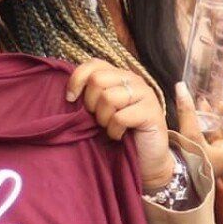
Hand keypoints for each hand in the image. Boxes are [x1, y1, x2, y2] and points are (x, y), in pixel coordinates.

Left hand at [67, 60, 173, 190]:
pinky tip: (119, 136)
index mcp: (120, 76)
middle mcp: (134, 80)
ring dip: (104, 119)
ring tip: (110, 127)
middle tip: (98, 119)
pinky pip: (120, 117)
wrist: (145, 159)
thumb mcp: (100, 110)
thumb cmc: (120, 133)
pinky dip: (114, 131)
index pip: (94, 64)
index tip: (71, 99)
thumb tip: (70, 93)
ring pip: (109, 98)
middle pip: (98, 79)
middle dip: (91, 103)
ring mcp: (146, 94)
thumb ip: (91, 95)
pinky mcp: (152, 112)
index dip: (77, 80)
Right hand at [175, 79, 222, 176]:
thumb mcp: (188, 137)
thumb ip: (187, 112)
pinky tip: (201, 113)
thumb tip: (182, 87)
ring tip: (212, 100)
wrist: (175, 190)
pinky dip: (213, 124)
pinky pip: (218, 136)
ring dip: (222, 115)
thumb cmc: (186, 167)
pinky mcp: (214, 157)